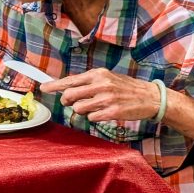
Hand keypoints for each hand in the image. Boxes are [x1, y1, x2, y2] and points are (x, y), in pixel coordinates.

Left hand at [45, 69, 163, 124]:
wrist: (150, 97)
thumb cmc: (126, 88)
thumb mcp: (108, 78)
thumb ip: (89, 82)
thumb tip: (68, 87)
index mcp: (98, 74)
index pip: (70, 80)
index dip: (54, 85)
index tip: (43, 88)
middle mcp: (101, 85)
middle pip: (70, 95)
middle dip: (67, 101)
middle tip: (70, 103)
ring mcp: (107, 99)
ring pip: (79, 108)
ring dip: (82, 111)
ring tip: (93, 108)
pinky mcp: (113, 112)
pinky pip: (91, 117)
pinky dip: (93, 117)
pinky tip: (103, 113)